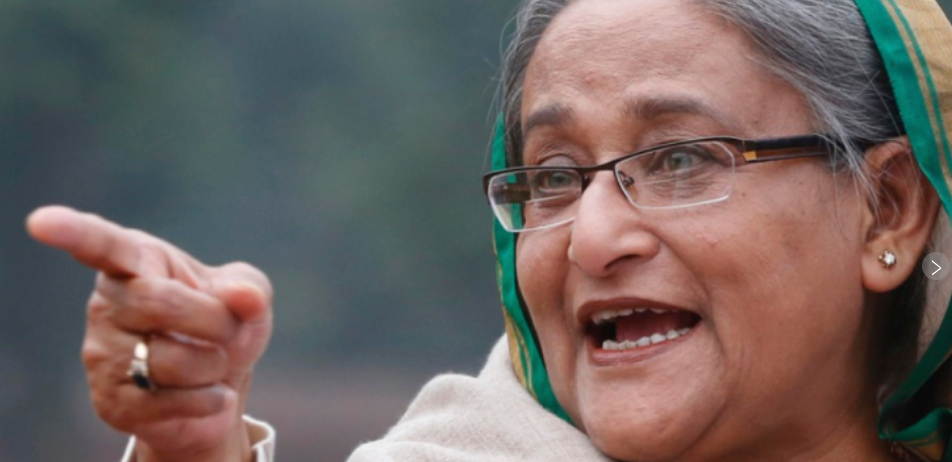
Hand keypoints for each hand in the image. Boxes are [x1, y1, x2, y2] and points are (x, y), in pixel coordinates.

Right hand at [27, 205, 272, 461]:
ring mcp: (103, 354)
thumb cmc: (223, 326)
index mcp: (137, 260)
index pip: (102, 244)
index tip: (43, 222)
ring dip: (213, 364)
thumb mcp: (248, 298)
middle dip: (214, 319)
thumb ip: (249, 288)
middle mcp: (109, 302)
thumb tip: (244, 298)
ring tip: (211, 364)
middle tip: (230, 331)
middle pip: (158, 302)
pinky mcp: (113, 401)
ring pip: (168, 359)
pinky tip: (212, 395)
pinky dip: (209, 399)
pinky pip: (170, 401)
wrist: (218, 387)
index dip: (74, 232)